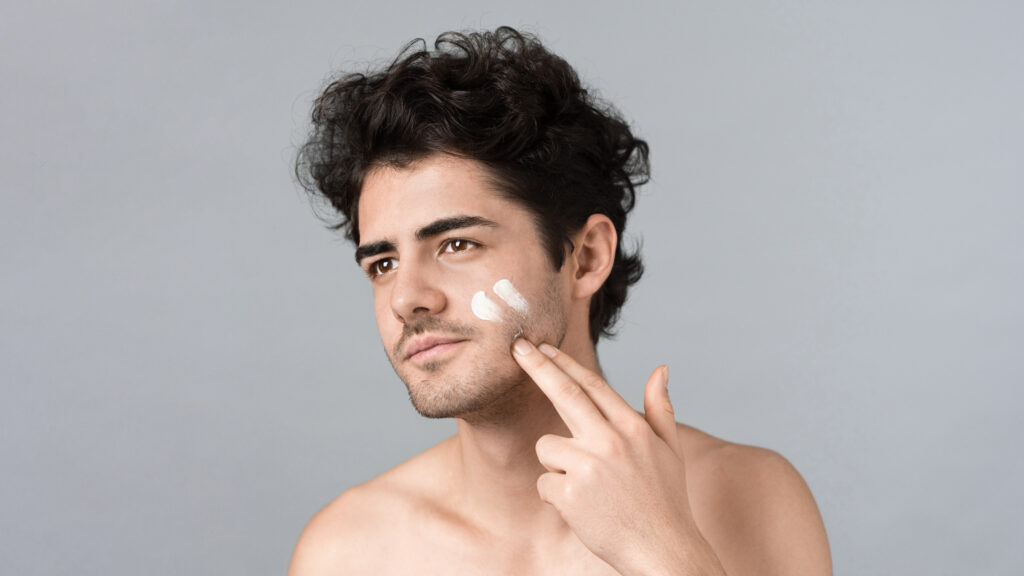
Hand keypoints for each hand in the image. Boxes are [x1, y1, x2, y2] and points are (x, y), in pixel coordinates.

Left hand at [511, 339, 726, 575]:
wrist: (663, 551)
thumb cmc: (665, 501)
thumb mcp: (670, 451)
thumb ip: (660, 408)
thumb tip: (660, 368)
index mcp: (633, 428)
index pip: (592, 385)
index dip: (565, 363)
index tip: (543, 346)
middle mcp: (611, 440)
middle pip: (564, 393)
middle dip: (538, 366)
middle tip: (517, 347)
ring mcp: (589, 466)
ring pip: (547, 447)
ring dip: (558, 466)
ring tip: (589, 490)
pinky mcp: (570, 493)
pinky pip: (544, 483)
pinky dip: (556, 497)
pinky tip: (583, 509)